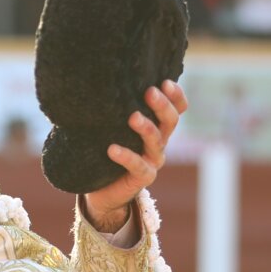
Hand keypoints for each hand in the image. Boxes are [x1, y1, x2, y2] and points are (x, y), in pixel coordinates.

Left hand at [83, 80, 188, 230]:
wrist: (102, 190)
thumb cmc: (105, 153)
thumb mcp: (112, 129)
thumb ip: (113, 112)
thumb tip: (94, 85)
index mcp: (157, 127)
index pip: (176, 109)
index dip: (175, 96)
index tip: (165, 81)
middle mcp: (159, 142)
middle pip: (170, 121)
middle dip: (162, 106)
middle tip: (149, 92)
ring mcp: (153, 160)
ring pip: (157, 142)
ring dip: (146, 128)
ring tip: (133, 117)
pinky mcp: (143, 177)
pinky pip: (138, 166)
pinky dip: (126, 156)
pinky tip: (112, 149)